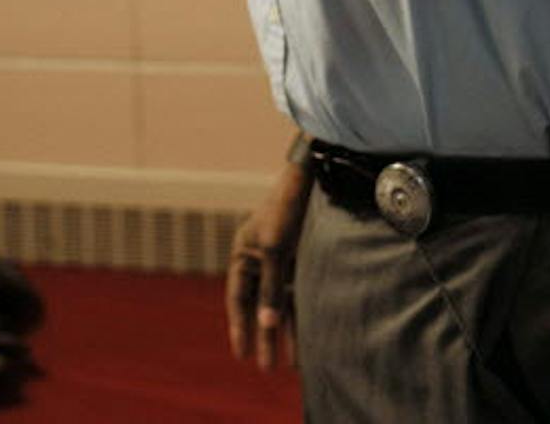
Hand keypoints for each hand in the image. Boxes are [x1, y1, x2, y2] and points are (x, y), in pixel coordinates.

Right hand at [226, 158, 308, 371]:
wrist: (311, 181)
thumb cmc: (286, 210)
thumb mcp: (275, 250)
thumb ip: (271, 287)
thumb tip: (267, 323)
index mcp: (243, 254)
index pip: (238, 298)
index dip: (240, 326)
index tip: (241, 354)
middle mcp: (259, 260)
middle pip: (259, 305)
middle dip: (263, 336)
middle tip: (265, 368)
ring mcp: (282, 262)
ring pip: (281, 304)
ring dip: (285, 331)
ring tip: (292, 363)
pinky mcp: (303, 261)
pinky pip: (299, 294)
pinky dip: (302, 315)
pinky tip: (310, 336)